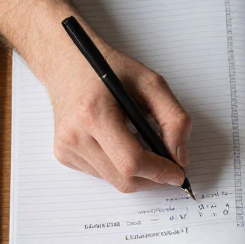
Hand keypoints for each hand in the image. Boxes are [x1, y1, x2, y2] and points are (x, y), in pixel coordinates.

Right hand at [47, 29, 191, 191]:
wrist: (67, 61)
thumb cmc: (108, 68)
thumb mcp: (151, 83)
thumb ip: (174, 119)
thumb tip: (180, 158)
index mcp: (94, 114)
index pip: (131, 162)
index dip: (160, 172)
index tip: (178, 173)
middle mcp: (75, 135)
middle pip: (124, 179)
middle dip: (153, 178)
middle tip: (170, 168)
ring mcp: (66, 148)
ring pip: (115, 181)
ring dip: (138, 173)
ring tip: (145, 147)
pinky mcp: (64, 155)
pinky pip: (103, 175)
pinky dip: (120, 167)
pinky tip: (122, 144)